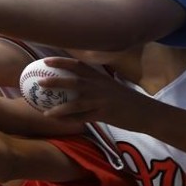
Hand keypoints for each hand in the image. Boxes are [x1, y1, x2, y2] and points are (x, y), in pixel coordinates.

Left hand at [37, 57, 153, 126]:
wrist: (146, 112)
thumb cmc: (126, 99)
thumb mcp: (110, 85)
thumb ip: (94, 82)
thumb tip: (76, 81)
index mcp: (99, 77)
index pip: (78, 65)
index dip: (61, 62)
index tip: (45, 60)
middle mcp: (99, 86)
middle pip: (73, 81)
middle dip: (55, 80)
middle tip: (39, 81)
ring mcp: (101, 100)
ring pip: (76, 103)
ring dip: (59, 107)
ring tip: (44, 110)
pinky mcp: (104, 114)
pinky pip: (83, 119)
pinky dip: (70, 121)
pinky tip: (60, 124)